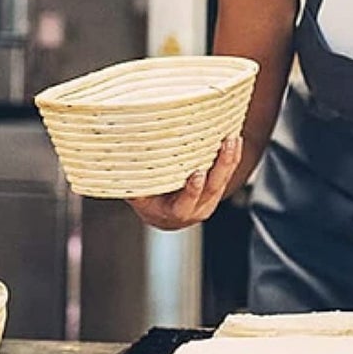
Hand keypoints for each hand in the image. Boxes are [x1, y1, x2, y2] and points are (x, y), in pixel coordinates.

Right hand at [126, 136, 242, 230]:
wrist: (163, 214)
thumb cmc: (147, 200)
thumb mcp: (137, 196)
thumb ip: (132, 185)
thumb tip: (117, 164)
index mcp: (174, 213)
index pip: (185, 204)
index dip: (192, 191)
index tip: (196, 175)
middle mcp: (195, 210)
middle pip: (212, 189)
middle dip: (221, 166)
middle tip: (226, 145)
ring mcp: (208, 202)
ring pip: (223, 181)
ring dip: (230, 159)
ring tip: (233, 138)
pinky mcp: (216, 193)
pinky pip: (227, 176)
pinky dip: (232, 158)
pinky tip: (235, 141)